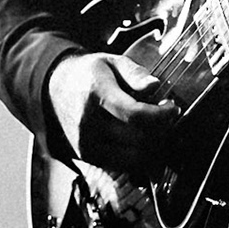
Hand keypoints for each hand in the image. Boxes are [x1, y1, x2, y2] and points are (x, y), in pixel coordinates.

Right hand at [46, 51, 179, 172]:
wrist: (55, 88)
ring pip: (134, 157)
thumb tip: (155, 86)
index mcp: (96, 93)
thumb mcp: (111, 62)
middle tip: (167, 118)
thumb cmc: (90, 74)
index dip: (160, 115)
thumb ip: (134, 73)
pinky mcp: (87, 156)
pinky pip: (124, 165)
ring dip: (154, 147)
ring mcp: (86, 142)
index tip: (172, 107)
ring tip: (156, 130)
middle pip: (138, 138)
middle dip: (162, 130)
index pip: (134, 114)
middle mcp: (88, 122)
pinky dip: (140, 157)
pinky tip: (143, 141)